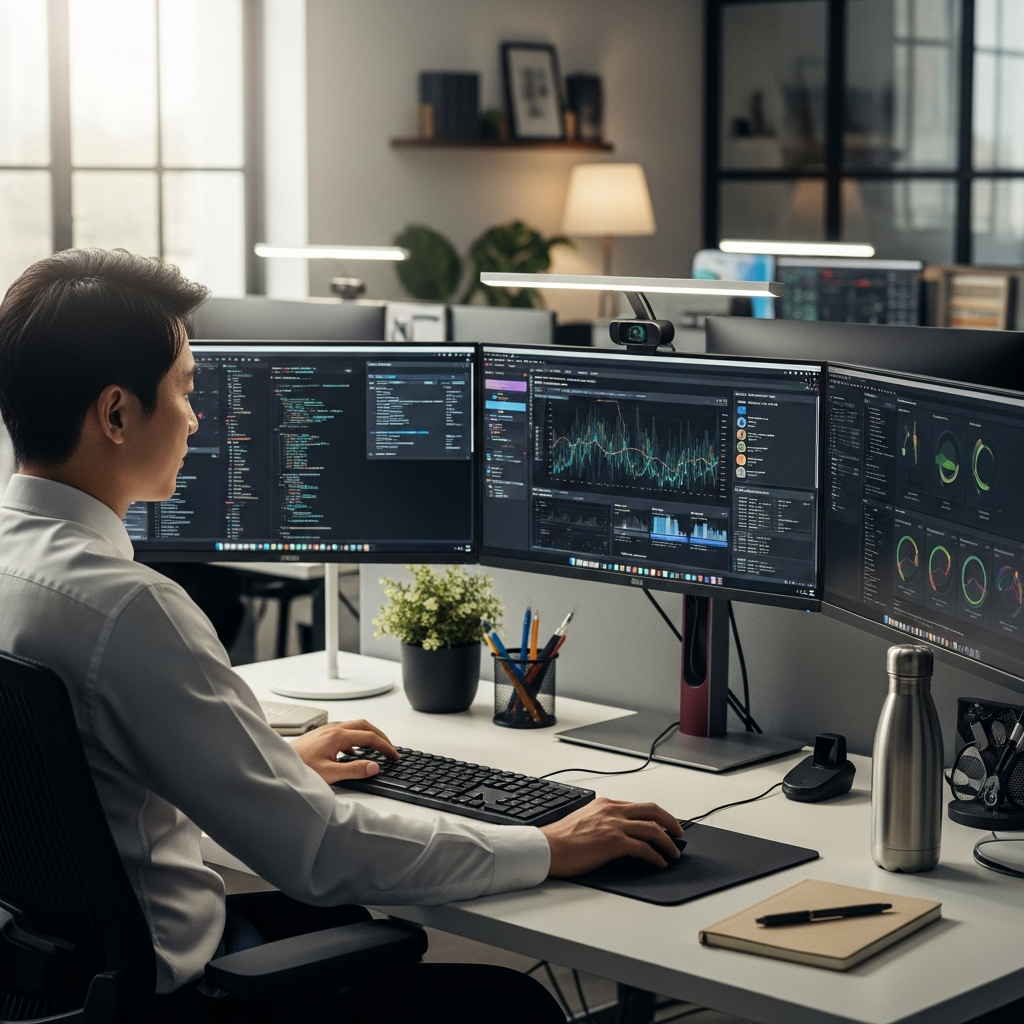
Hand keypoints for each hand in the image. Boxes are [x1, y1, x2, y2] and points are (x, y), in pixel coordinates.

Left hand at [290, 719, 399, 784]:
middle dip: (380, 736)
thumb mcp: (330, 773)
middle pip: (365, 726)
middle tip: (390, 748)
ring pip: (355, 726)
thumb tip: (374, 766)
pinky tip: (353, 752)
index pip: (370, 737)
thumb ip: (354, 770)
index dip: (385, 747)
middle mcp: (333, 729)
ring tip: (376, 748)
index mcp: (338, 736)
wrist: (277, 764)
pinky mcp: (321, 735)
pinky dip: (356, 739)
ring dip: (368, 735)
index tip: (394, 755)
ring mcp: (327, 730)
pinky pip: (345, 731)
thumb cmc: (298, 767)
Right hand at [539, 797, 682, 876]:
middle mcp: (612, 810)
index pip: (638, 806)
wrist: (547, 848)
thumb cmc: (560, 839)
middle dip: (670, 821)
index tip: (663, 824)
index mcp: (605, 804)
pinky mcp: (614, 842)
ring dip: (668, 841)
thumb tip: (618, 835)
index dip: (655, 816)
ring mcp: (614, 825)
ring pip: (652, 829)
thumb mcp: (584, 820)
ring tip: (674, 852)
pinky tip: (659, 863)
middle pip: (652, 810)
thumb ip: (603, 822)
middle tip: (679, 833)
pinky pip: (644, 848)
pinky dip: (656, 856)